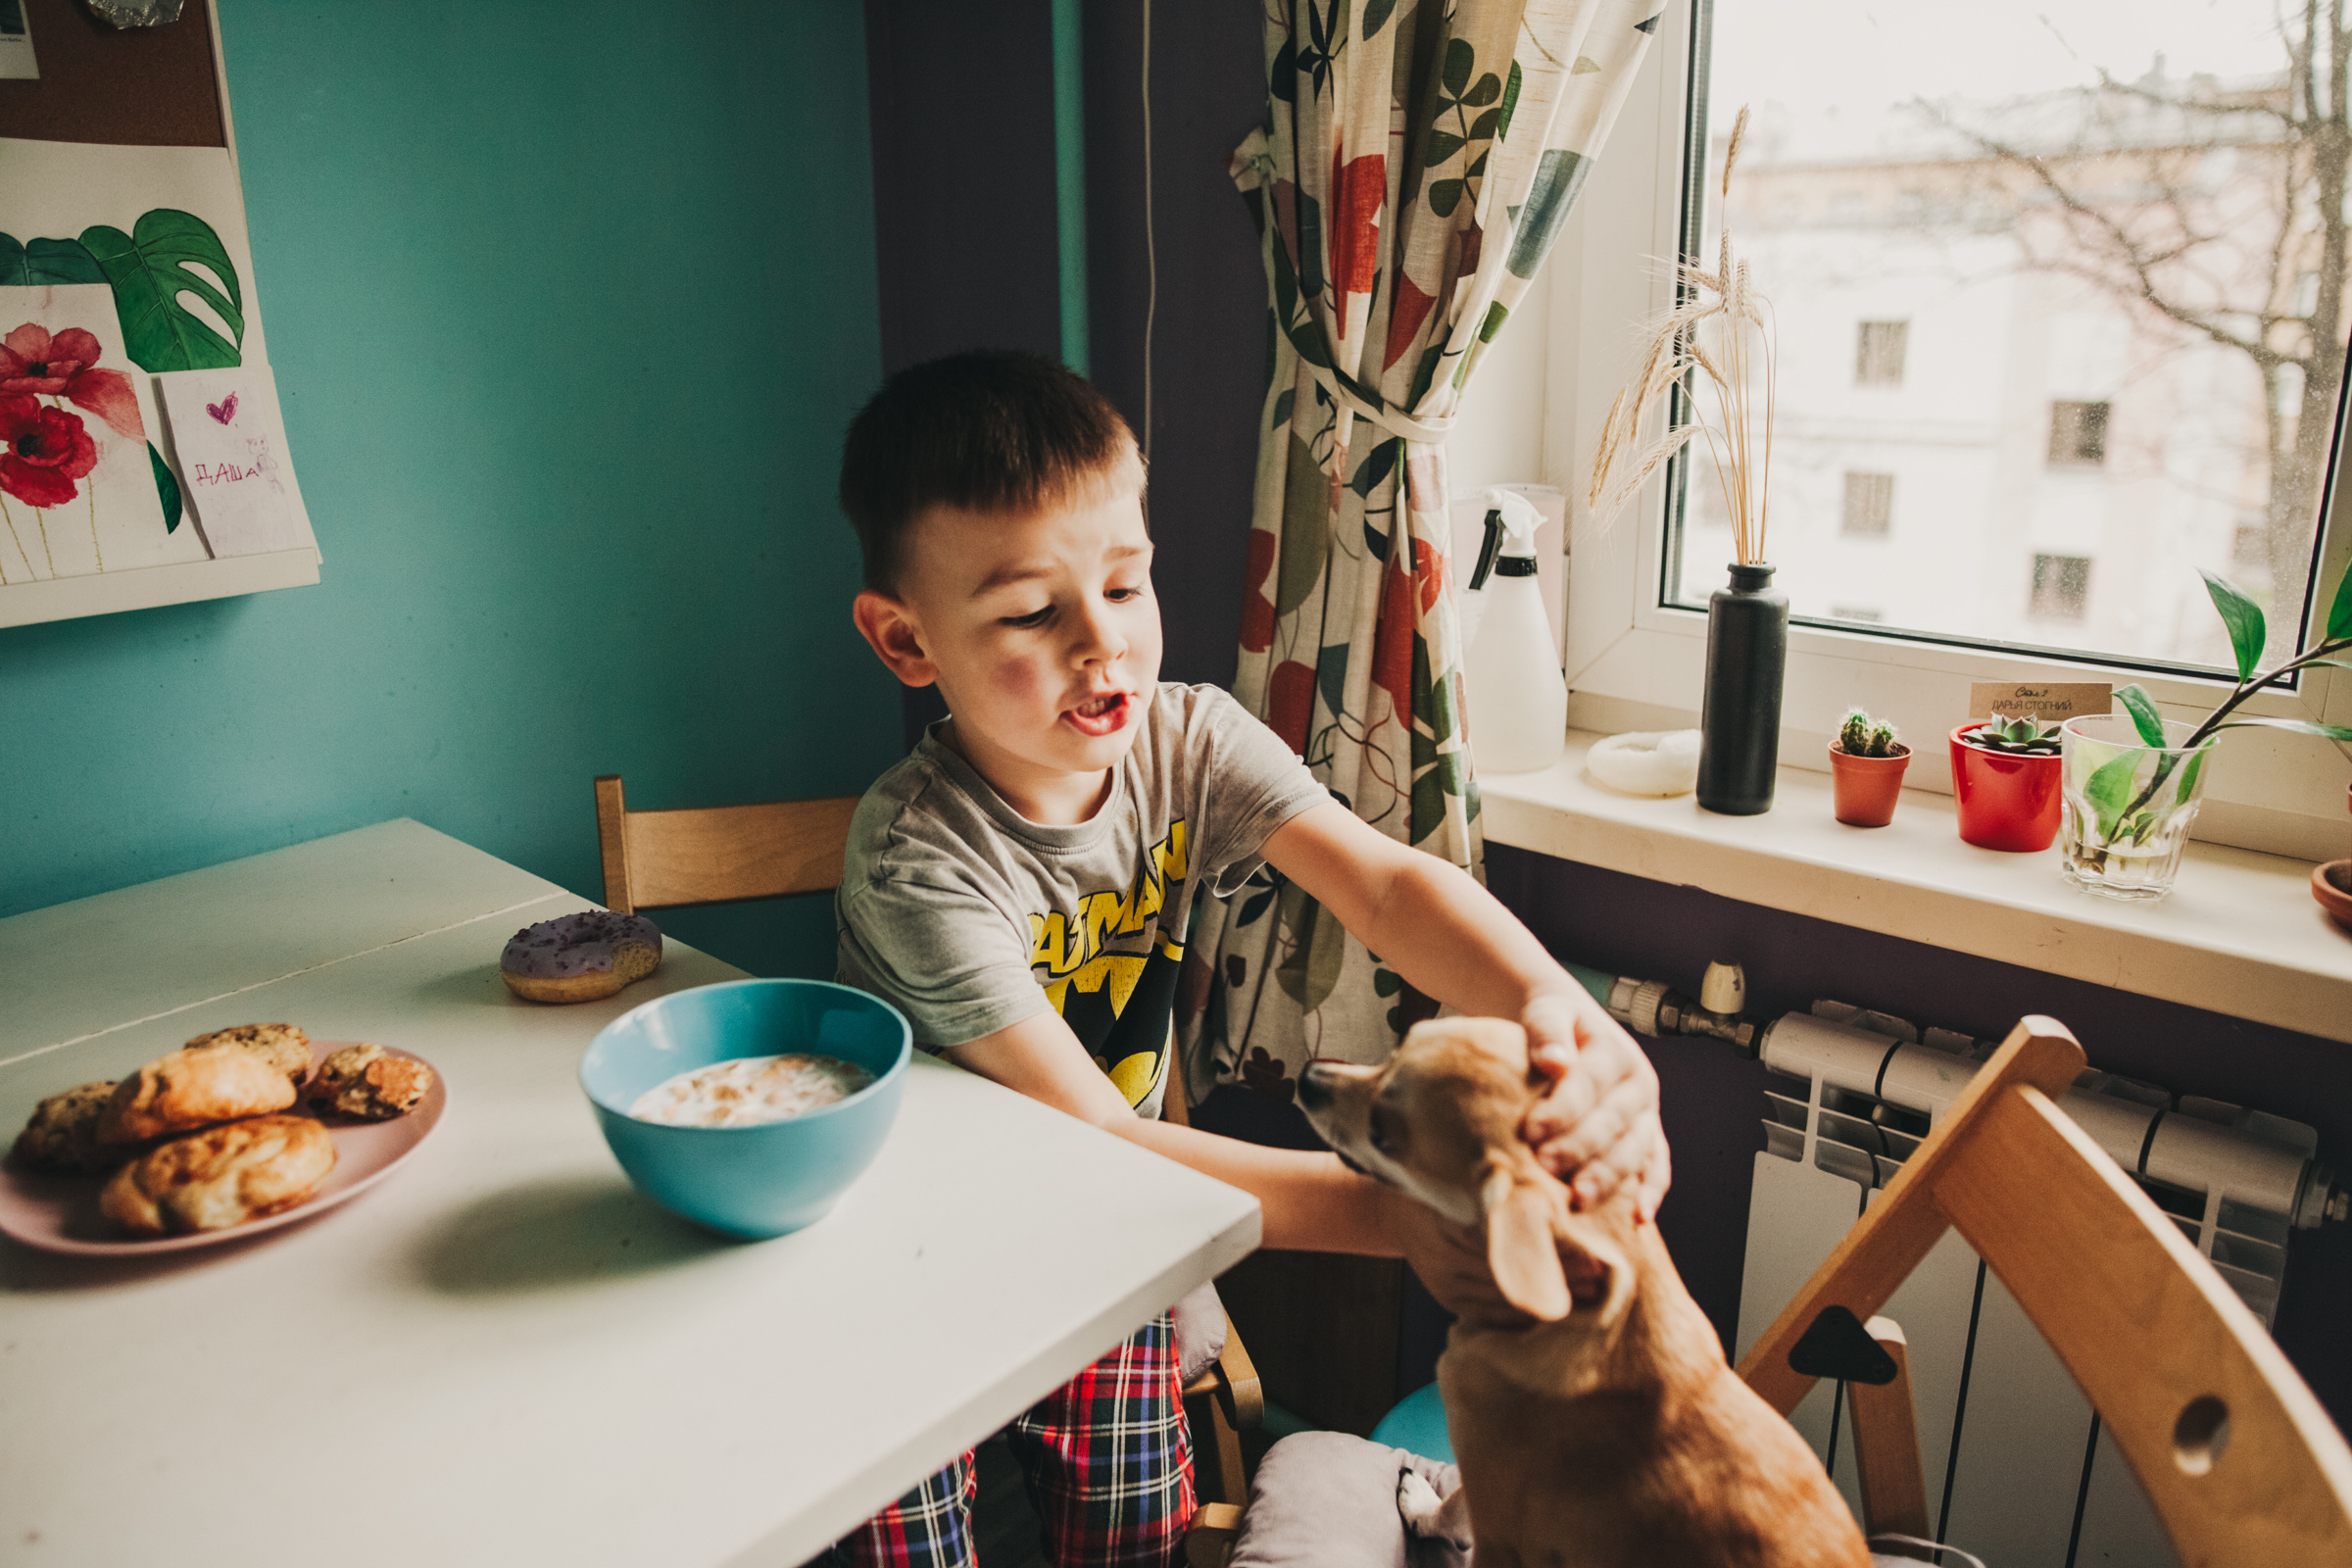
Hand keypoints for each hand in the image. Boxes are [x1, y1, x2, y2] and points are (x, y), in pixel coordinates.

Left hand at [1518, 990, 1670, 1221]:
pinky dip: (1651, 1191)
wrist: (1573, 1025)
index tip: (1529, 1130)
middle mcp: (1639, 1084)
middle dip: (1579, 1147)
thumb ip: (1546, 1031)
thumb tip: (1553, 1062)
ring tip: (1578, 1199)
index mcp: (1614, 1052)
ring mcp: (1646, 1114)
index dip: (1561, 1108)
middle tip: (1545, 1167)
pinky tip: (1638, 1219)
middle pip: (1612, 1122)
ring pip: (1635, 1150)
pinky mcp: (1648, 1136)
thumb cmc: (1553, 1021)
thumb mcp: (1547, 1011)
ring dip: (1608, 1177)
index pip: (1588, 1084)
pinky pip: (1657, 1166)